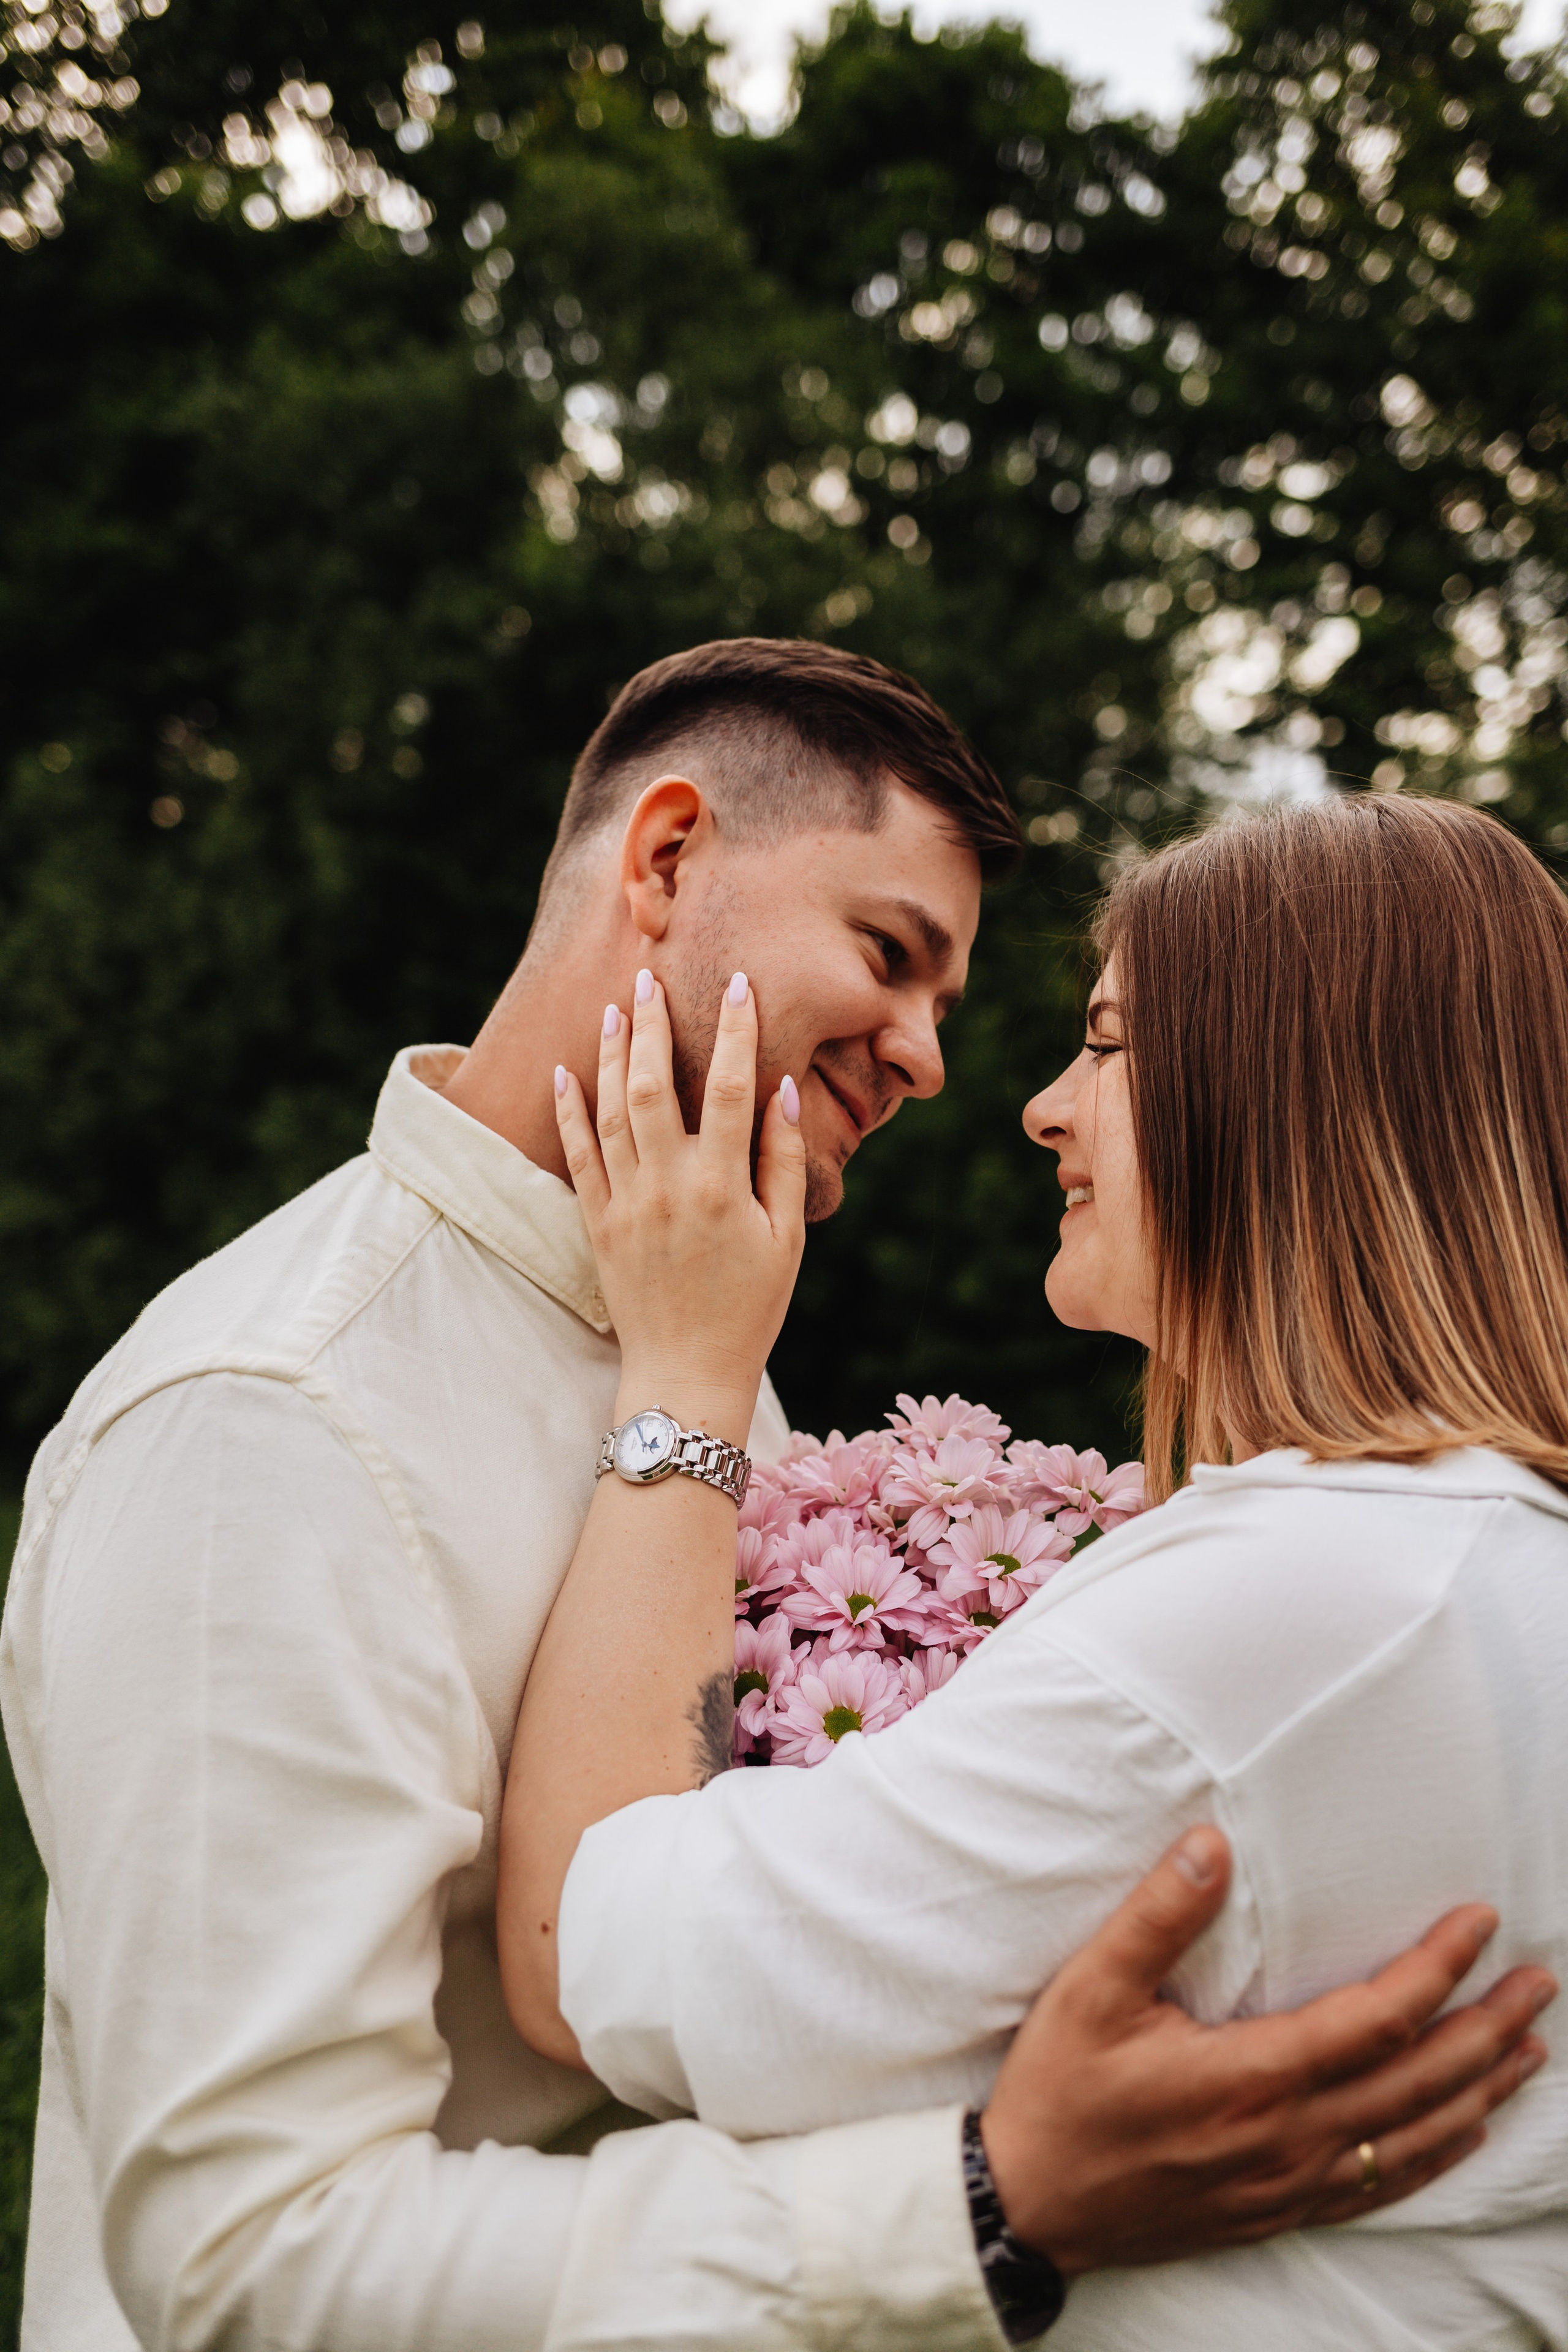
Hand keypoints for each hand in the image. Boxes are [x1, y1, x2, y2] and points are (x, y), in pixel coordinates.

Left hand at [555, 968, 805, 1439]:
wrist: (686, 1374)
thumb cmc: (750, 1308)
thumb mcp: (786, 1238)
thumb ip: (781, 1161)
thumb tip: (782, 1091)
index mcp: (724, 1187)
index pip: (733, 1088)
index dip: (736, 1030)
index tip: (737, 983)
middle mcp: (670, 1186)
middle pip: (658, 1085)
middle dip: (654, 1025)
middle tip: (650, 977)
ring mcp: (627, 1203)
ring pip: (612, 1110)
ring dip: (614, 1054)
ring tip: (616, 1008)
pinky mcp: (597, 1223)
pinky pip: (578, 1155)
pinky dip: (570, 1111)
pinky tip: (568, 1072)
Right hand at [981, 1825, 1554, 2275]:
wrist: (1031, 2206)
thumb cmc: (1059, 2093)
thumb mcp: (1092, 1990)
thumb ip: (1158, 1916)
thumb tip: (1211, 1843)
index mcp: (1253, 2077)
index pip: (1380, 2017)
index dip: (1439, 1966)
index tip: (1480, 1922)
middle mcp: (1290, 2138)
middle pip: (1422, 2079)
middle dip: (1489, 2026)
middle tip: (1540, 1983)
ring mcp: (1292, 2184)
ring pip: (1416, 2138)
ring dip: (1482, 2091)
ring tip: (1529, 2050)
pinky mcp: (1281, 2211)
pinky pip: (1384, 2187)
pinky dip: (1439, 2155)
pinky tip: (1466, 2132)